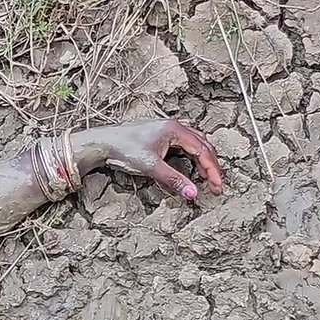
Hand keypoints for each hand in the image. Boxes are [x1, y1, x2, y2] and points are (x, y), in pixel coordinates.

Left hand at [71, 119, 223, 200]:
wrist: (102, 143)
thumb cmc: (124, 150)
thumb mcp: (151, 167)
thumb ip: (174, 180)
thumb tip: (193, 193)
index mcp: (175, 129)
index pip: (203, 150)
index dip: (213, 170)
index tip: (217, 186)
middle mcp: (174, 125)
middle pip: (203, 145)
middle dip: (211, 166)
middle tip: (216, 185)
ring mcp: (167, 128)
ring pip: (195, 142)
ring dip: (203, 159)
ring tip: (207, 176)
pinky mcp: (160, 134)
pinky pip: (184, 143)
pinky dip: (192, 155)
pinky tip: (191, 164)